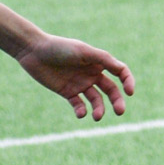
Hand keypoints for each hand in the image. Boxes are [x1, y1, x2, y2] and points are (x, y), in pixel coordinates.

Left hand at [14, 33, 133, 121]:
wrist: (34, 51)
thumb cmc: (60, 47)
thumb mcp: (84, 51)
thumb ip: (103, 59)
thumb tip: (122, 70)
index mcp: (99, 62)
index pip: (120, 72)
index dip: (128, 81)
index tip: (129, 92)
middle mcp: (92, 74)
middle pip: (111, 90)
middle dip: (117, 101)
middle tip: (120, 112)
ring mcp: (80, 84)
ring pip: (96, 100)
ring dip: (99, 109)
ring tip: (96, 117)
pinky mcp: (67, 92)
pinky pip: (79, 105)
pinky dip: (81, 111)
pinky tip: (81, 113)